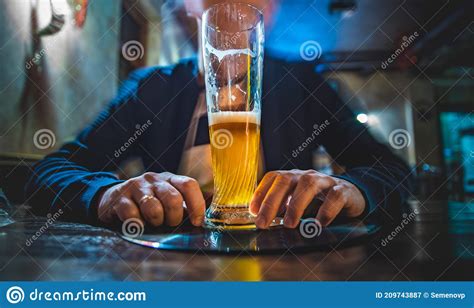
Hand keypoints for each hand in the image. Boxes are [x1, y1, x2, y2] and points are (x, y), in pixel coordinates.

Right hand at [97, 172, 205, 226]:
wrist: (113, 199)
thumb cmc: (149, 203)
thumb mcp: (168, 200)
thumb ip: (188, 206)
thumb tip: (211, 212)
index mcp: (170, 179)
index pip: (189, 185)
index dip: (197, 204)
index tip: (197, 221)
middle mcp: (154, 180)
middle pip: (173, 198)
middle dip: (174, 218)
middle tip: (169, 223)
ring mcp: (136, 187)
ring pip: (153, 208)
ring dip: (156, 222)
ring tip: (153, 222)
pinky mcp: (119, 198)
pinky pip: (132, 216)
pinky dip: (137, 225)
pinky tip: (137, 224)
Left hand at [250, 170, 365, 228]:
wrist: (352, 195)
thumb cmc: (319, 201)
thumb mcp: (297, 201)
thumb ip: (281, 208)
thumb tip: (262, 220)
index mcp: (294, 177)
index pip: (273, 177)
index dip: (261, 192)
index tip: (253, 211)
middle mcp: (307, 176)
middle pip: (286, 180)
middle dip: (272, 201)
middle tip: (263, 223)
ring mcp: (326, 181)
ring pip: (309, 185)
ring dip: (296, 205)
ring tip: (288, 224)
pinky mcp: (344, 191)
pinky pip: (335, 196)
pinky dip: (326, 210)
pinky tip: (319, 224)